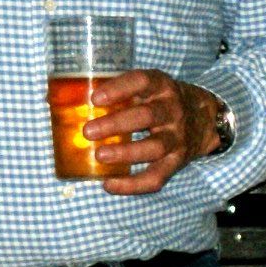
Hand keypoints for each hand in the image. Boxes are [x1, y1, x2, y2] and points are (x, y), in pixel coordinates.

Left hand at [86, 70, 227, 196]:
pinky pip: (156, 177)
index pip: (142, 82)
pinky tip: (109, 185)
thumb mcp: (149, 87)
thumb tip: (59, 97)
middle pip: (147, 116)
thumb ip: (118, 90)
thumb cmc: (163, 100)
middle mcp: (172, 111)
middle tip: (89, 131)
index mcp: (161, 87)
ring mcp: (176, 138)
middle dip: (116, 124)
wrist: (206, 118)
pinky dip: (132, 184)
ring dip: (126, 153)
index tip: (95, 98)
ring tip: (100, 156)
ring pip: (154, 147)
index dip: (119, 88)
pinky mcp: (176, 162)